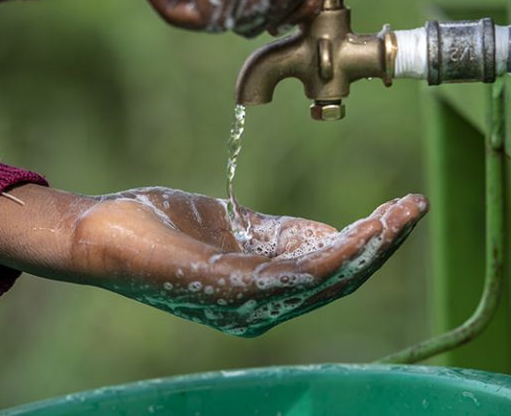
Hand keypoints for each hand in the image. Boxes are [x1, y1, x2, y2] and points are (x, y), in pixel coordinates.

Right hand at [0, 185, 426, 336]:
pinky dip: (339, 230)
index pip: (316, 280)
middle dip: (378, 242)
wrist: (97, 235)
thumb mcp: (175, 260)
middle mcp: (260, 295)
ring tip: (404, 206)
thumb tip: (300, 278)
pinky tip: (369, 219)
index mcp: (244, 303)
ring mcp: (259, 271)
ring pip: (330, 257)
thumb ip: (234, 276)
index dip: (354, 252)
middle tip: (413, 207)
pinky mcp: (253, 248)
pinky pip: (307, 242)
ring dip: (368, 233)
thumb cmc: (126, 246)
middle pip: (336, 273)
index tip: (386, 223)